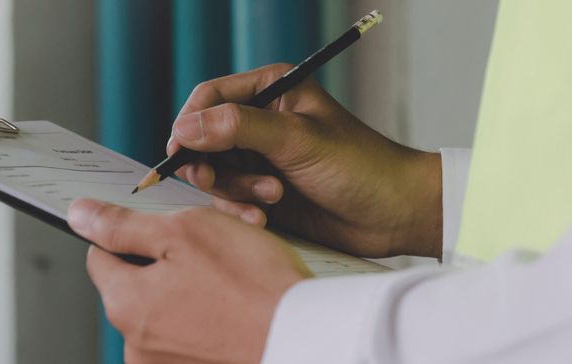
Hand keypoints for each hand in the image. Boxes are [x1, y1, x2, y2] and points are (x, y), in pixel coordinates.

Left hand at [68, 199, 311, 363]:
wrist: (307, 338)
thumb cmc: (255, 286)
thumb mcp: (186, 232)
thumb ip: (124, 225)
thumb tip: (79, 216)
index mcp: (125, 303)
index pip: (101, 254)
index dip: (134, 233)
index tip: (167, 232)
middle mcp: (135, 346)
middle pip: (134, 288)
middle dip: (165, 267)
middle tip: (212, 256)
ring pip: (164, 314)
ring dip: (188, 296)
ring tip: (231, 288)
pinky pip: (187, 339)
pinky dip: (206, 325)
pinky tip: (234, 315)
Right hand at [167, 63, 442, 258]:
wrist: (393, 214)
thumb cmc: (360, 166)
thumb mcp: (298, 140)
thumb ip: (239, 128)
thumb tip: (185, 127)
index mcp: (272, 91)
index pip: (210, 97)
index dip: (189, 123)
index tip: (179, 152)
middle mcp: (261, 122)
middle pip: (203, 140)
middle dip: (212, 166)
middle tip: (217, 182)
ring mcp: (261, 160)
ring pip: (214, 175)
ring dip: (235, 192)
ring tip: (273, 198)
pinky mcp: (263, 194)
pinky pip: (230, 202)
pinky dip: (241, 212)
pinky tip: (266, 220)